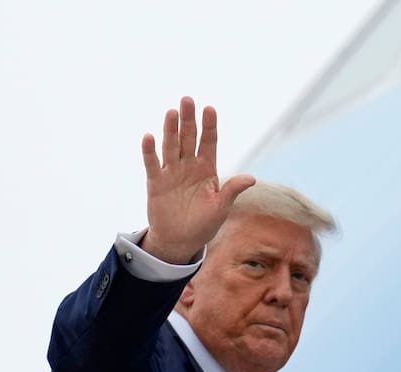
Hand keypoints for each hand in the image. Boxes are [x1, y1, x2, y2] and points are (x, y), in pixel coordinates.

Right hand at [140, 97, 255, 263]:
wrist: (180, 241)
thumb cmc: (203, 225)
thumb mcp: (220, 208)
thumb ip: (232, 191)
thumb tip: (252, 178)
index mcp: (207, 169)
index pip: (209, 142)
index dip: (209, 126)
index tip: (210, 109)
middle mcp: (189, 166)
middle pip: (189, 138)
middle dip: (189, 120)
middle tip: (187, 100)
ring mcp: (172, 172)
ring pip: (171, 146)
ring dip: (170, 130)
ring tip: (172, 112)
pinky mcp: (156, 182)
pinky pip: (153, 164)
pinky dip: (149, 151)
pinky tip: (149, 137)